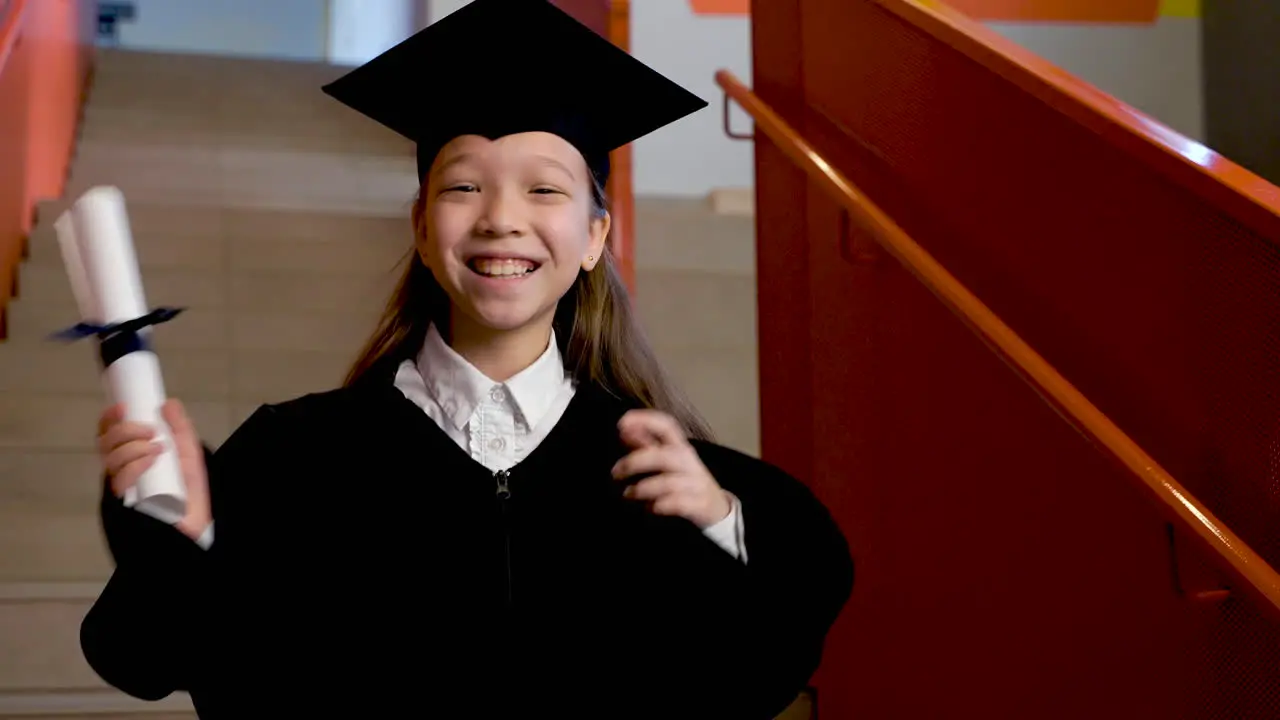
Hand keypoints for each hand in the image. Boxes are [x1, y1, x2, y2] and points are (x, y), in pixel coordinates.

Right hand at [97, 399, 211, 541]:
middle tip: (151, 431)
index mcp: (131, 456)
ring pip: (110, 460)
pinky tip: (152, 460)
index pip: (109, 434)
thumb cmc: (188, 492)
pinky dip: (135, 465)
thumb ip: (181, 429)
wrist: (192, 525)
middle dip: (125, 430)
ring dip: (133, 447)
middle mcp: (120, 471)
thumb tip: (169, 403)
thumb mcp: (189, 455)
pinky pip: (119, 481)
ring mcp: (119, 488)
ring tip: (158, 449)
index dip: (110, 418)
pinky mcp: (121, 505)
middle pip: (104, 444)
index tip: (123, 406)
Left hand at [611, 409, 731, 528]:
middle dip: (636, 462)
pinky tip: (649, 507)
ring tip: (628, 494)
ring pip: (668, 482)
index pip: (666, 426)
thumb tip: (624, 429)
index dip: (645, 421)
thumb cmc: (684, 480)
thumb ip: (645, 444)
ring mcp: (695, 483)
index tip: (621, 423)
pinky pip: (677, 503)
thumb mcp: (667, 460)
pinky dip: (659, 506)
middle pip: (664, 455)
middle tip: (615, 473)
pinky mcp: (699, 504)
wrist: (717, 509)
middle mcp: (689, 462)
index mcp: (680, 446)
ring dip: (643, 488)